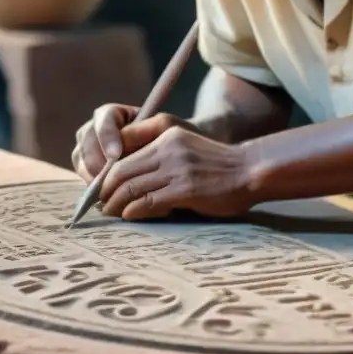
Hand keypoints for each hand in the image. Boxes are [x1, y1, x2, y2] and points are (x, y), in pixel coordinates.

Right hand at [70, 103, 189, 183]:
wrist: (171, 159)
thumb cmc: (170, 141)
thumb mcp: (165, 130)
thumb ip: (146, 131)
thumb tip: (120, 146)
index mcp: (114, 114)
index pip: (104, 119)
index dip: (107, 136)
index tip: (116, 155)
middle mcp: (97, 128)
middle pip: (86, 137)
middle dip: (95, 158)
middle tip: (107, 176)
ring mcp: (89, 147)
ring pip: (80, 155)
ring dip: (90, 172)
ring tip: (105, 189)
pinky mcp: (87, 166)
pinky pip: (81, 171)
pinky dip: (89, 182)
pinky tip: (103, 194)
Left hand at [99, 126, 255, 219]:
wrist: (251, 170)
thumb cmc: (218, 165)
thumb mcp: (186, 146)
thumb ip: (160, 155)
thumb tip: (128, 177)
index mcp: (166, 137)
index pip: (124, 153)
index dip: (107, 173)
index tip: (102, 187)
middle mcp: (168, 149)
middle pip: (121, 171)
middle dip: (106, 191)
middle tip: (101, 205)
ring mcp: (177, 169)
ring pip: (130, 187)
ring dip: (115, 203)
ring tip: (110, 213)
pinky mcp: (185, 189)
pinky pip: (148, 201)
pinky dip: (133, 211)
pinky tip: (129, 216)